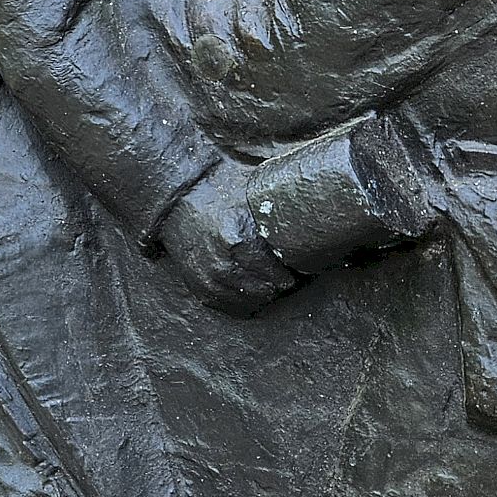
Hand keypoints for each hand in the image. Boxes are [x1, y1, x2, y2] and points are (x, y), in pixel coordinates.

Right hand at [158, 161, 297, 314]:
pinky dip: (245, 300)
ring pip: (254, 300)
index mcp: (239, 238)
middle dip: (283, 281)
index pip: (283, 273)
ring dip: (266, 291)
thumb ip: (280, 207)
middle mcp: (222, 262)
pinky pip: (232, 307)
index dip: (297, 269)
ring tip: (270, 276)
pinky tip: (251, 284)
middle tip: (288, 269)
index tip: (300, 261)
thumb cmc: (220, 190)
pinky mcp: (199, 287)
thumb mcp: (253, 191)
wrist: (177, 199)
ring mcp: (209, 278)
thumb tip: (319, 210)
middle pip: (271, 289)